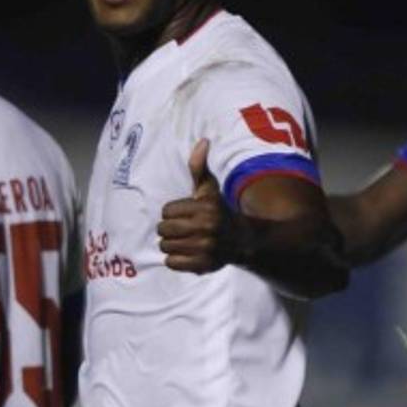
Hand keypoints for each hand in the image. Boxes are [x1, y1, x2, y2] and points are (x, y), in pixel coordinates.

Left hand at [159, 140, 239, 273]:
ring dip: (170, 244)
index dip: (171, 212)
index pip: (166, 211)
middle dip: (167, 228)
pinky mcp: (203, 265)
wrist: (242, 240)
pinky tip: (184, 253)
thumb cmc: (219, 211)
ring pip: (165, 247)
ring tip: (181, 240)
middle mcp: (206, 228)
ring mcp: (205, 248)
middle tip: (178, 229)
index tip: (181, 214)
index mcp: (205, 208)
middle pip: (164, 229)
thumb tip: (202, 141)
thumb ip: (199, 168)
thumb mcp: (210, 189)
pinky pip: (172, 263)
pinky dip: (174, 259)